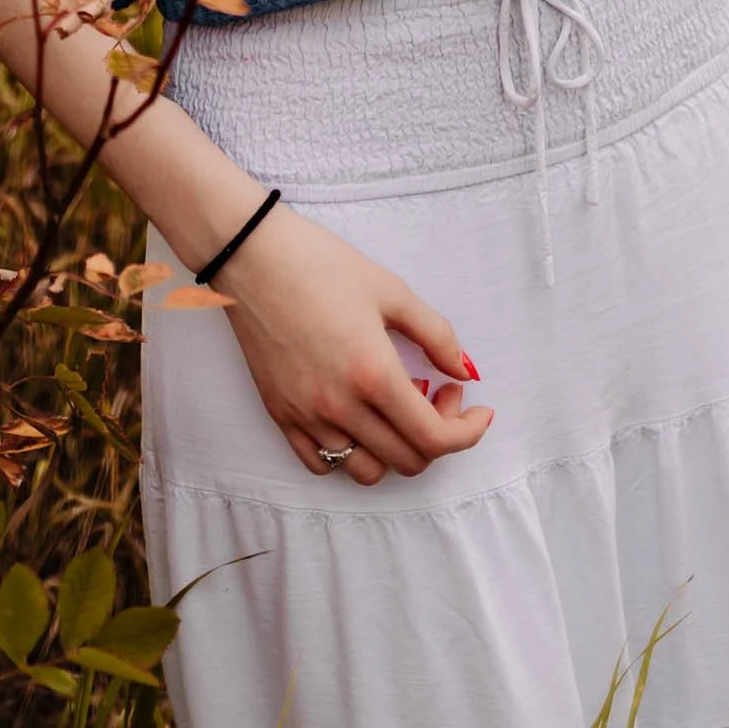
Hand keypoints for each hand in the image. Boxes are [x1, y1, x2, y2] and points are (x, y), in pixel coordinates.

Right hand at [211, 204, 493, 485]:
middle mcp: (340, 407)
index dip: (467, 432)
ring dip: (394, 449)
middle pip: (407, 460)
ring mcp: (307, 417)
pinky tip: (357, 418)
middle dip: (437, 433)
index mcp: (373, 375)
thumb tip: (464, 371)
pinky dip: (349, 454)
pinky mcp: (280, 415)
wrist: (252, 256)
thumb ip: (436, 335)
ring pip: (367, 471)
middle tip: (436, 391)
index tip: (476, 410)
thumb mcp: (391, 290)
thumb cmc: (320, 264)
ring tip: (394, 405)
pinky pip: (321, 465)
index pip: (435, 438)